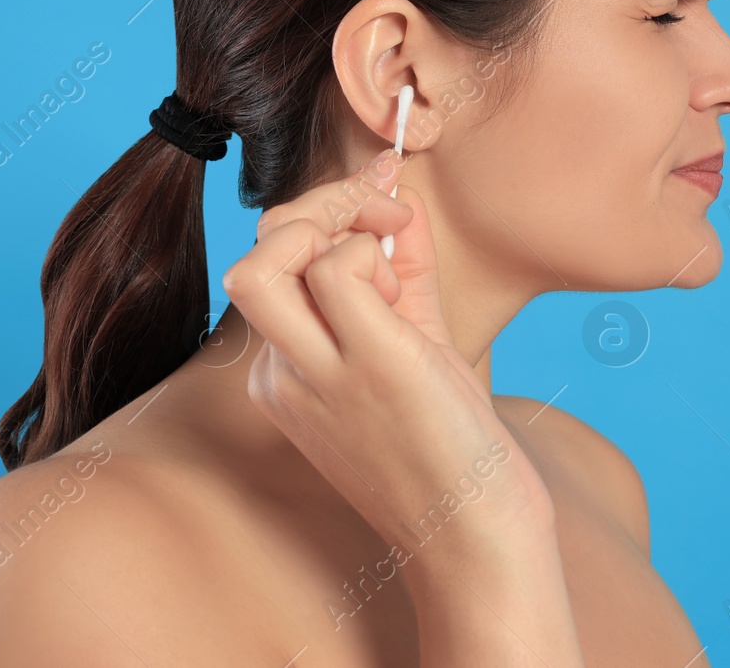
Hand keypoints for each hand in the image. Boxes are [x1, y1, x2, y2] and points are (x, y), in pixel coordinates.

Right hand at [220, 149, 554, 567]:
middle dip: (317, 209)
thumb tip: (395, 190)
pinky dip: (376, 251)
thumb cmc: (452, 449)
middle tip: (382, 222)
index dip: (326, 224)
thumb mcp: (416, 344)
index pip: (271, 266)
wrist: (477, 539)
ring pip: (267, 256)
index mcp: (287, 374)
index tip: (387, 222)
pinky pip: (338, 268)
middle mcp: (285, 374)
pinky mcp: (367, 366)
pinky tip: (409, 290)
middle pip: (253, 253)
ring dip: (335, 226)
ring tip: (388, 259)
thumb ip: (403, 268)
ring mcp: (317, 372)